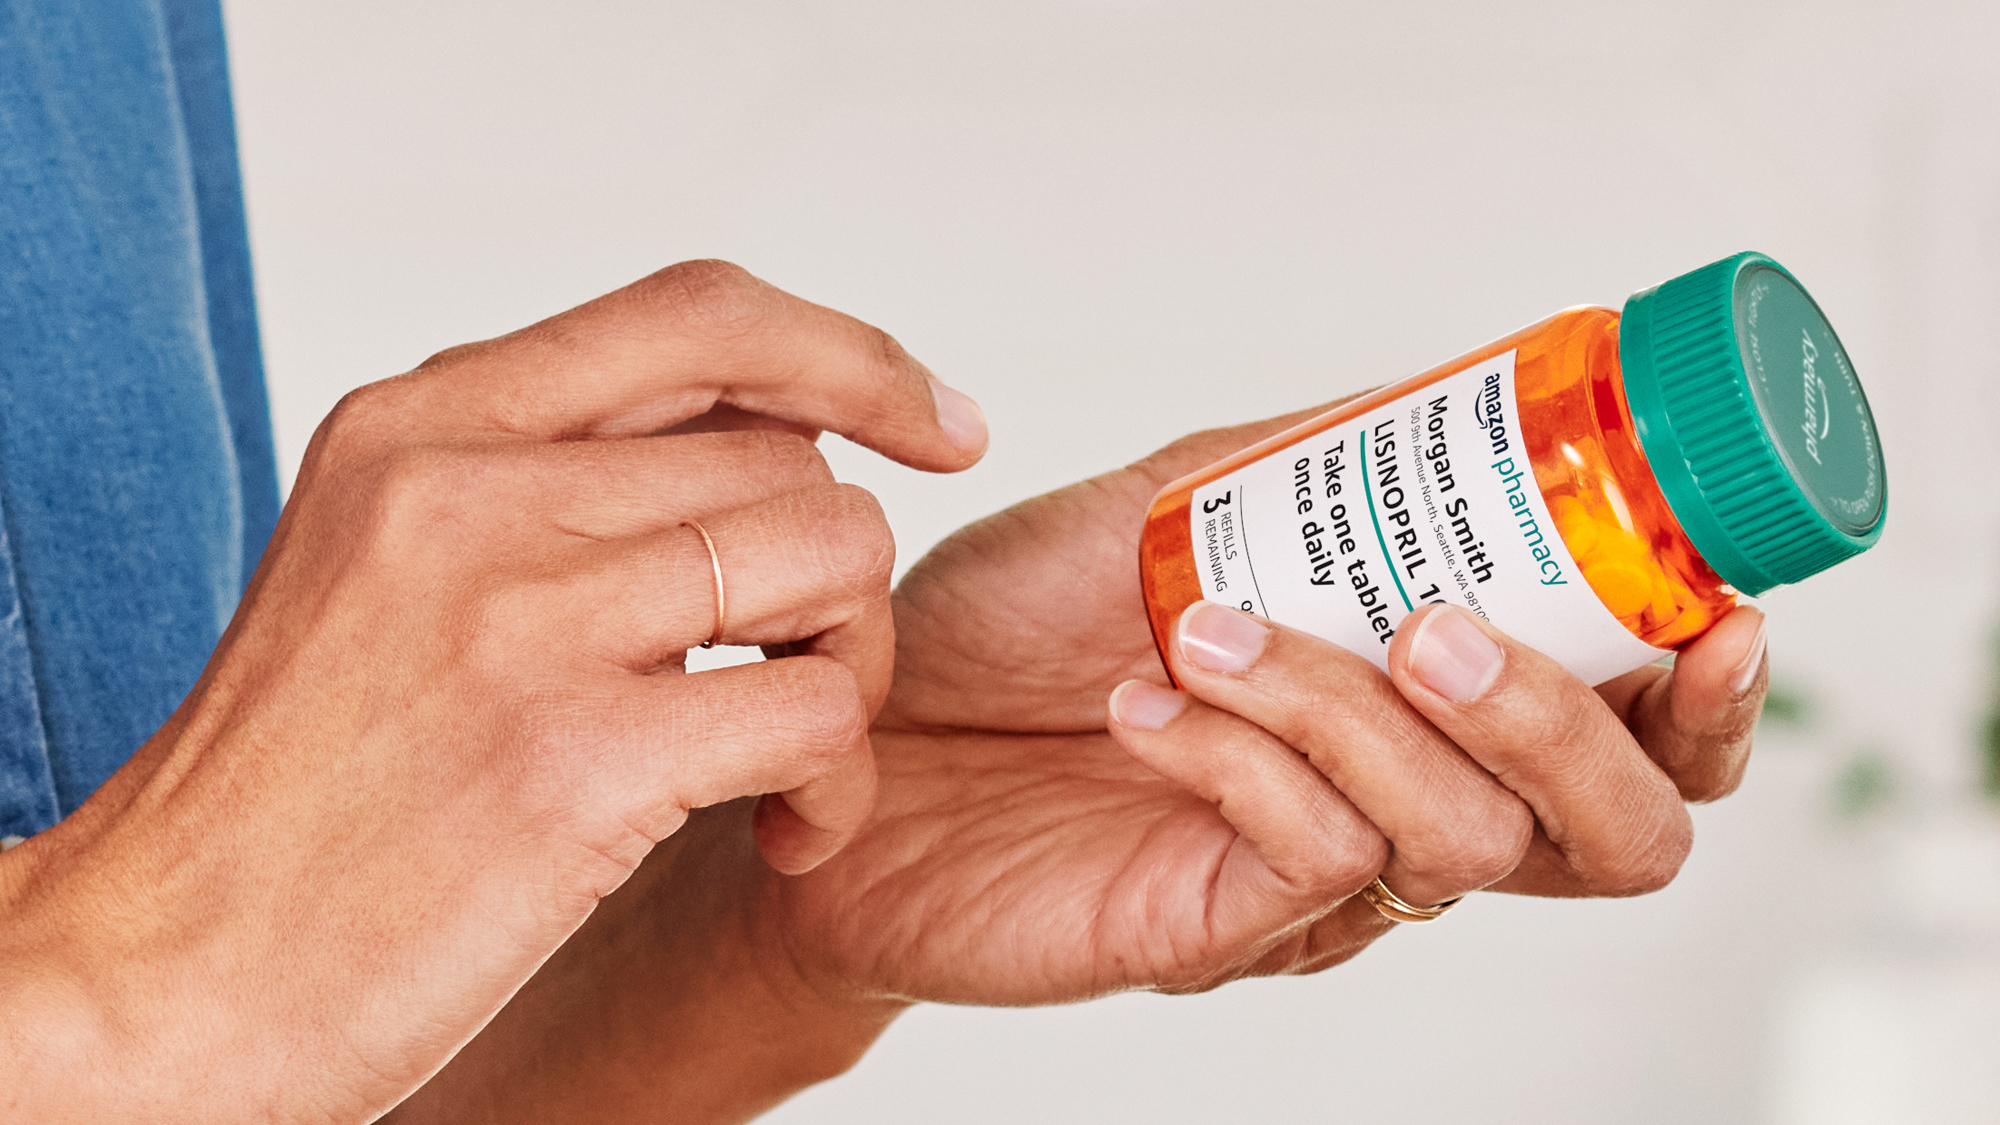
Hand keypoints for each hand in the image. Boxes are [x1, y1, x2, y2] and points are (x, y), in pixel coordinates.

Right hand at [0, 261, 985, 1121]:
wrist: (164, 970)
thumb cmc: (301, 788)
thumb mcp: (384, 566)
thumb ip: (546, 483)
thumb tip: (766, 440)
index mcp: (422, 423)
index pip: (704, 315)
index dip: (854, 356)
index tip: (942, 425)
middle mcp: (467, 488)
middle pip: (792, 456)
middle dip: (843, 578)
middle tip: (808, 680)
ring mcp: (519, 617)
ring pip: (834, 556)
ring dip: (857, 671)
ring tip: (790, 765)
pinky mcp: (574, 759)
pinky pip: (819, 711)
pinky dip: (841, 782)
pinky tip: (786, 836)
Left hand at [393, 404, 1765, 1123]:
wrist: (861, 723)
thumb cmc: (1013, 622)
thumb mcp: (1177, 504)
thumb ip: (1319, 468)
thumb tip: (1461, 390)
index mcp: (1421, 710)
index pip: (1641, 742)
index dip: (1709, 697)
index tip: (1713, 609)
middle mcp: (1398, 806)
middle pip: (1612, 833)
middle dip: (1574, 720)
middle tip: (1449, 627)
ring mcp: (1317, 884)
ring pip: (1459, 837)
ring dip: (1351, 704)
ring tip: (1208, 623)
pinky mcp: (1221, 930)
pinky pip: (1315, 858)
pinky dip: (1251, 752)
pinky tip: (1154, 693)